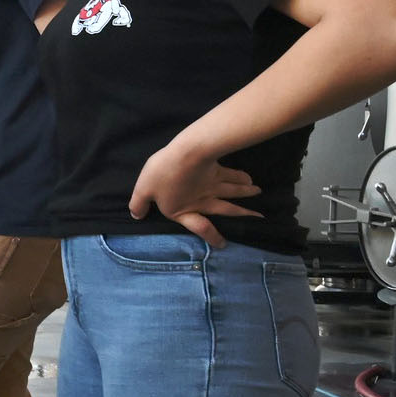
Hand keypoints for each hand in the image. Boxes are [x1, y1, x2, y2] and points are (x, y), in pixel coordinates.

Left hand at [128, 141, 262, 248]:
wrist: (187, 153)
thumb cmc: (164, 174)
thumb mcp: (144, 189)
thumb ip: (140, 203)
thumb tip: (137, 216)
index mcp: (185, 209)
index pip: (200, 227)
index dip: (211, 237)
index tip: (223, 244)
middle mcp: (203, 199)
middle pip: (226, 209)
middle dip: (242, 214)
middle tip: (258, 218)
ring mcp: (213, 184)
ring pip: (233, 191)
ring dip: (246, 193)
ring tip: (257, 193)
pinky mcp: (216, 169)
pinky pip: (232, 175)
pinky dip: (242, 177)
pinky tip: (249, 178)